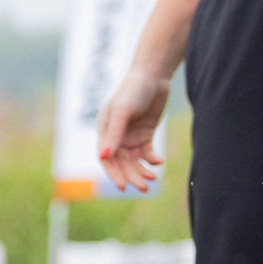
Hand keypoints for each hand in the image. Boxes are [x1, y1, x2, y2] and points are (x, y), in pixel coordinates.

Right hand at [94, 67, 171, 191]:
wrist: (154, 75)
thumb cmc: (133, 90)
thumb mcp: (122, 112)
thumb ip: (114, 135)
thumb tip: (104, 157)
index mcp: (105, 130)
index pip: (106, 158)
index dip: (114, 174)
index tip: (124, 187)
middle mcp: (116, 136)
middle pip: (122, 163)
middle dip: (132, 176)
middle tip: (144, 188)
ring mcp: (131, 135)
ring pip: (134, 161)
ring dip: (142, 171)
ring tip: (153, 179)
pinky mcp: (145, 134)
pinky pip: (147, 153)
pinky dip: (152, 160)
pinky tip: (159, 162)